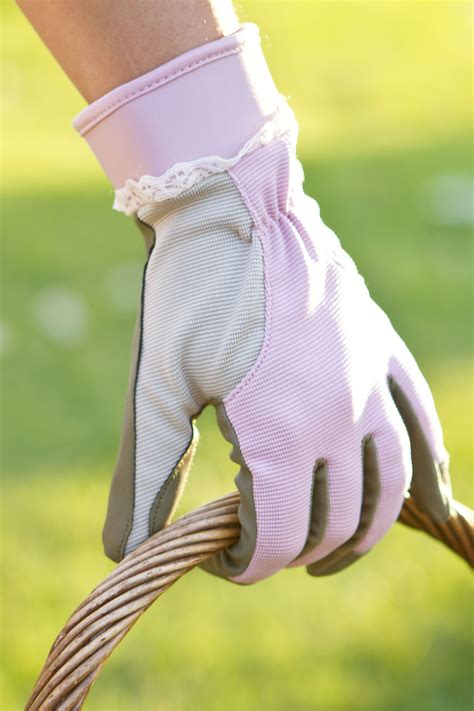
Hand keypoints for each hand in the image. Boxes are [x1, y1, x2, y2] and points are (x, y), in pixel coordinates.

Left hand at [102, 134, 451, 583]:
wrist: (234, 208)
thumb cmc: (188, 294)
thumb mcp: (158, 386)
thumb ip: (146, 473)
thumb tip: (123, 551)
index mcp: (281, 431)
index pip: (280, 538)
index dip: (248, 566)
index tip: (220, 558)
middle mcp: (341, 416)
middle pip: (334, 521)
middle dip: (295, 550)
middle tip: (261, 544)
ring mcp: (371, 384)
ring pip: (386, 487)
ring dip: (360, 532)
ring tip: (330, 552)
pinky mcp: (383, 353)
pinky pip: (419, 424)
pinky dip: (425, 472)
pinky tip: (428, 503)